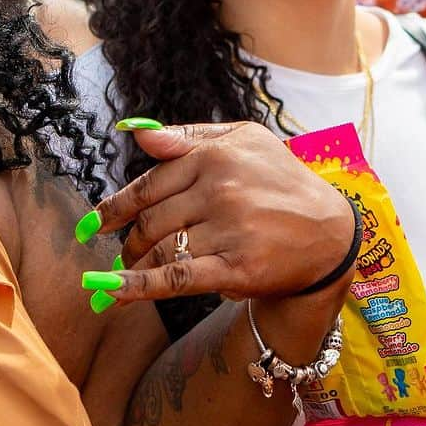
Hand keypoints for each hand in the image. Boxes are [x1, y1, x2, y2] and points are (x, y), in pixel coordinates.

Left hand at [89, 122, 356, 303]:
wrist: (331, 231)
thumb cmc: (282, 182)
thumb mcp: (245, 141)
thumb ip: (189, 138)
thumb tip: (137, 133)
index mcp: (217, 156)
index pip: (150, 183)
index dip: (116, 206)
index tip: (94, 223)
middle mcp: (221, 190)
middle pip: (151, 220)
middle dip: (131, 240)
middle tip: (127, 250)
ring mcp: (229, 230)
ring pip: (160, 250)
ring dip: (135, 265)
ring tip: (130, 271)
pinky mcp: (237, 268)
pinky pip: (176, 278)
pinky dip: (136, 287)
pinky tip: (110, 292)